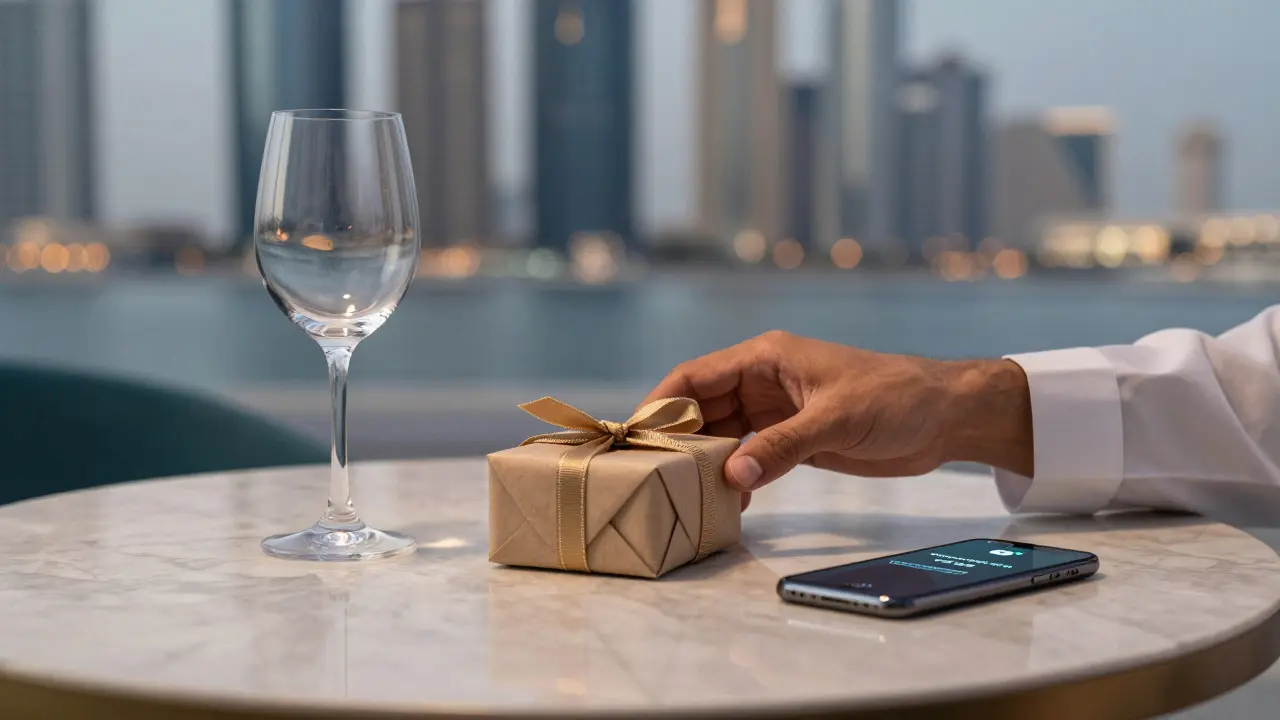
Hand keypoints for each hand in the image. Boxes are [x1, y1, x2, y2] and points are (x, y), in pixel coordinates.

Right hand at [641, 332, 1032, 505]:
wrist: (945, 416)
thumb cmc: (896, 397)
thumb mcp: (837, 419)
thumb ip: (783, 447)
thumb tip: (732, 476)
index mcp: (765, 358)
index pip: (695, 377)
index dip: (661, 403)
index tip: (634, 435)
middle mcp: (763, 382)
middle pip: (701, 408)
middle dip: (677, 439)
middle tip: (649, 476)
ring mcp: (777, 412)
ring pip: (723, 436)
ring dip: (705, 462)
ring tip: (680, 494)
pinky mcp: (793, 440)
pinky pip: (750, 457)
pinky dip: (736, 477)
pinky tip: (728, 502)